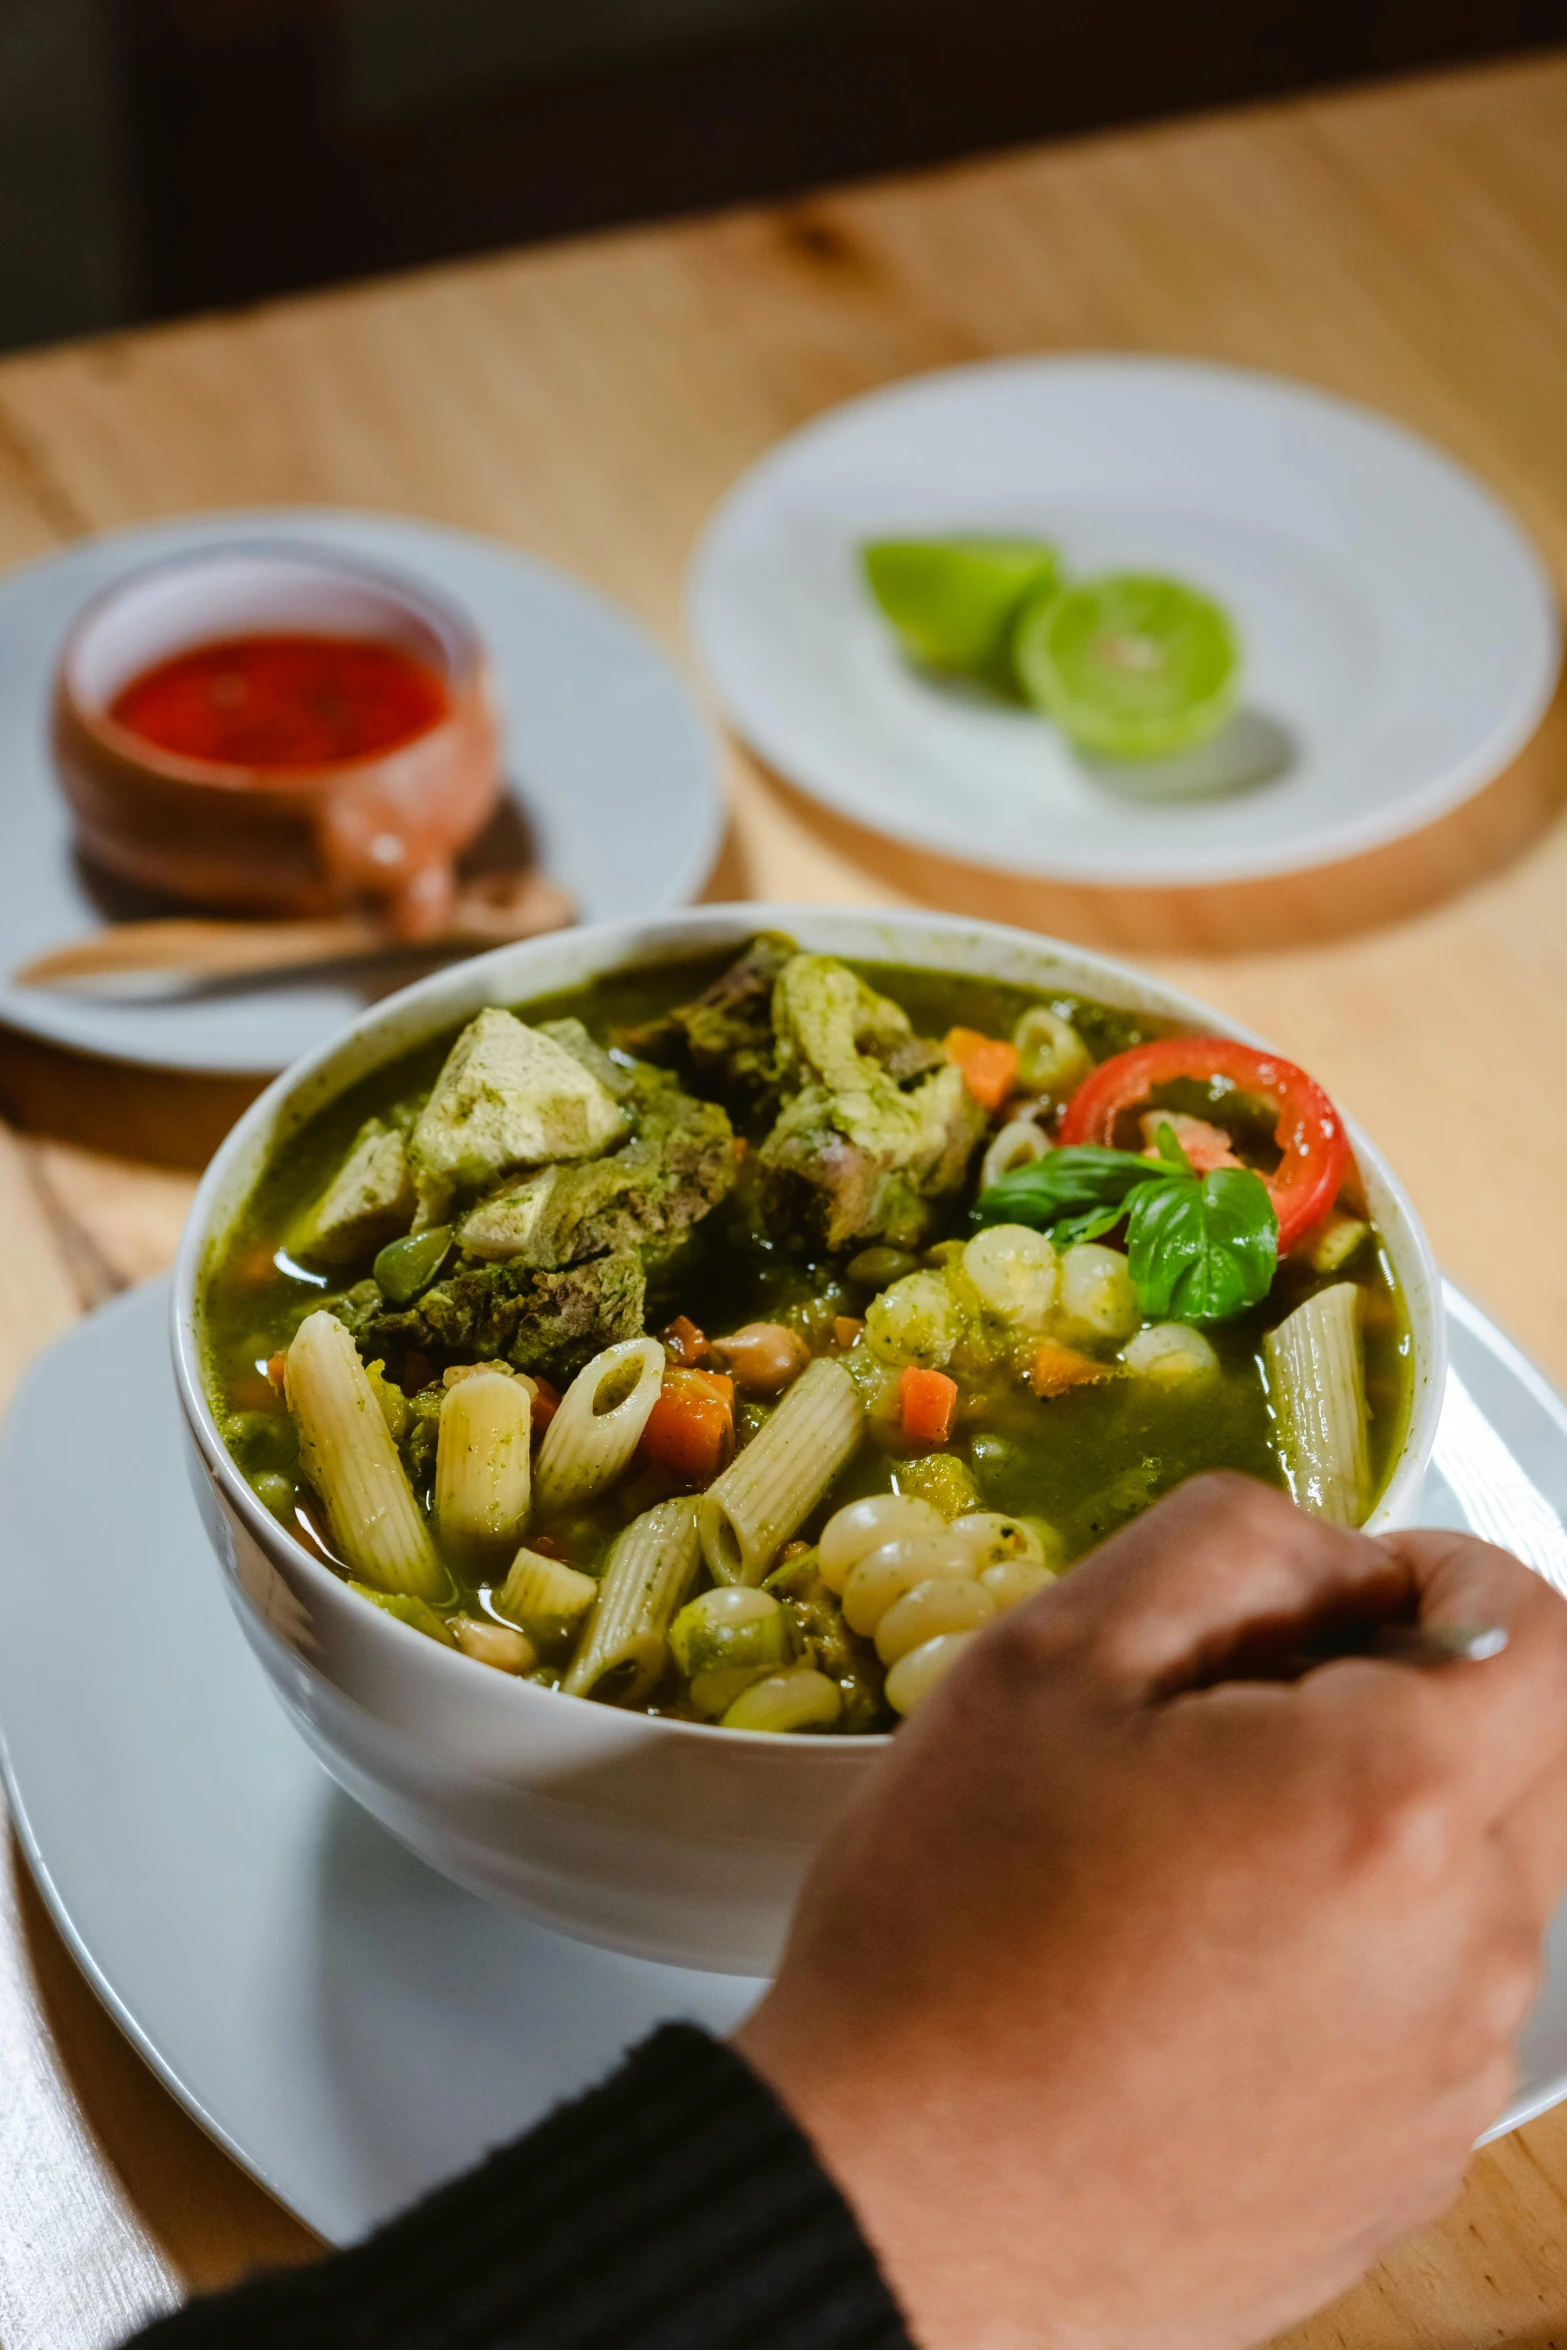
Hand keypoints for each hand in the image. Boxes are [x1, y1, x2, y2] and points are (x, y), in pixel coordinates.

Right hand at [736, 1474, 1566, 2349]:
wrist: (890, 2200)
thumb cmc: (950, 1938)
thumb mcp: (1051, 1657)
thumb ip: (1228, 1545)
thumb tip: (1338, 1559)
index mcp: (1389, 1803)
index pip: (1539, 1638)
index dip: (1453, 1578)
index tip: (1363, 1589)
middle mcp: (1461, 1952)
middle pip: (1523, 1762)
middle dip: (1416, 1703)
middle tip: (1246, 1720)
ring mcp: (1440, 2080)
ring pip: (1472, 1890)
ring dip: (1374, 1838)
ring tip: (1189, 1866)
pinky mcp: (1400, 2170)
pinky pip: (1423, 2012)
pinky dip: (1348, 1962)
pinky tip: (1196, 1977)